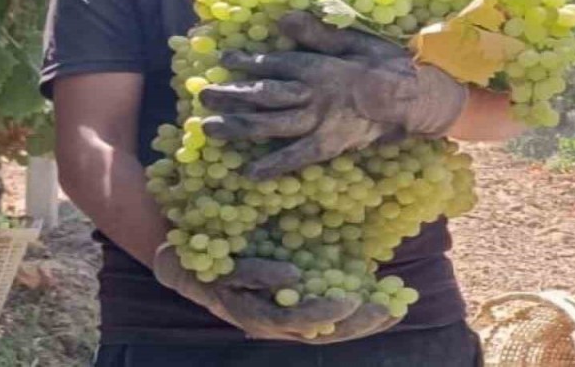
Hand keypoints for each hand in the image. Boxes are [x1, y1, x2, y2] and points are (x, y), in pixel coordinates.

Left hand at [152, 243, 399, 342]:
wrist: (179, 239)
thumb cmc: (240, 245)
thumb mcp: (286, 249)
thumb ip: (317, 254)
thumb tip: (364, 241)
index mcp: (284, 311)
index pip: (330, 328)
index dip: (363, 323)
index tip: (394, 309)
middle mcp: (264, 317)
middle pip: (311, 334)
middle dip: (348, 327)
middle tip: (376, 309)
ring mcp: (240, 303)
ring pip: (279, 321)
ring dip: (314, 315)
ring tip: (345, 303)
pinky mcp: (217, 283)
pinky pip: (245, 282)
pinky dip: (269, 279)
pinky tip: (292, 274)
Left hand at [199, 10, 467, 179]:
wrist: (415, 98)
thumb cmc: (388, 64)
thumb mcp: (354, 39)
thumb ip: (316, 33)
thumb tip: (281, 20)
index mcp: (317, 66)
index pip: (274, 64)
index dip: (246, 63)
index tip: (224, 61)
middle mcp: (312, 94)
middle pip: (263, 95)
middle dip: (230, 96)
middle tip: (202, 98)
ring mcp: (319, 121)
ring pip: (270, 125)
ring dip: (238, 127)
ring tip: (209, 129)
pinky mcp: (330, 144)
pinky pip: (297, 157)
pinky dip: (273, 166)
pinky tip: (250, 173)